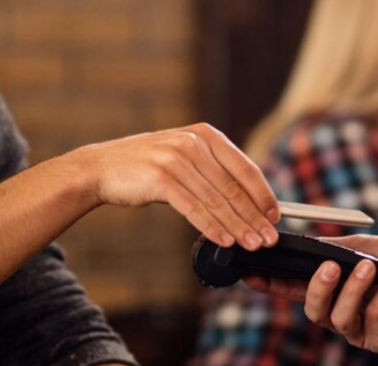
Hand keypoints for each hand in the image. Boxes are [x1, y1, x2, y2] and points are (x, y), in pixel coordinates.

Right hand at [68, 123, 279, 251]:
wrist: (101, 167)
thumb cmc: (146, 166)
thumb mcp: (183, 156)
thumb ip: (212, 169)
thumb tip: (246, 200)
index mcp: (205, 134)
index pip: (244, 166)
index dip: (262, 193)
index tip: (275, 215)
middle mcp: (193, 142)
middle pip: (233, 186)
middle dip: (254, 216)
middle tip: (269, 238)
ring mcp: (177, 159)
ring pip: (216, 199)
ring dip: (238, 225)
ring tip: (252, 244)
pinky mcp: (161, 178)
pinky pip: (194, 207)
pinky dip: (212, 226)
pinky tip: (224, 240)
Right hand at [245, 235, 377, 351]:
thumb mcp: (365, 247)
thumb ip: (337, 248)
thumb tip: (309, 246)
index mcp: (331, 289)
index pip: (294, 288)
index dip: (272, 284)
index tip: (252, 274)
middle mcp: (340, 312)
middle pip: (313, 310)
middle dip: (318, 288)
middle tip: (330, 266)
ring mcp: (359, 329)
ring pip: (340, 318)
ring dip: (353, 290)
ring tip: (369, 268)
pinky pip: (374, 319)